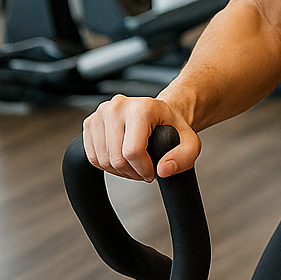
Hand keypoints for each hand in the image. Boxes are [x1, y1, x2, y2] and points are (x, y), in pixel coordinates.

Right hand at [81, 94, 200, 180]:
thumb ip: (183, 158)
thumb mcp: (190, 143)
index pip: (133, 151)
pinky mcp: (90, 123)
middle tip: (144, 171)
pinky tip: (122, 160)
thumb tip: (163, 170)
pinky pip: (92, 157)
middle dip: (132, 172)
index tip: (153, 172)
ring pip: (103, 160)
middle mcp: (118, 106)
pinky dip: (106, 166)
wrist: (160, 114)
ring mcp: (101, 113)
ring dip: (119, 171)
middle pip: (116, 158)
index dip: (143, 169)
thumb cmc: (173, 127)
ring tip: (135, 165)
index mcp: (142, 108)